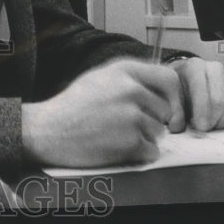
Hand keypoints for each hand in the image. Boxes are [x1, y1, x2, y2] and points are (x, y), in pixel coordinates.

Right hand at [21, 59, 181, 167]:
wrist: (49, 129)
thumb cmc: (73, 105)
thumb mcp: (99, 77)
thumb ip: (130, 77)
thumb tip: (159, 87)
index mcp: (124, 70)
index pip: (169, 78)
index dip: (173, 97)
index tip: (168, 109)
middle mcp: (131, 89)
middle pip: (165, 110)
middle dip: (152, 119)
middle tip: (128, 124)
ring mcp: (132, 115)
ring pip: (159, 132)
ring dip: (143, 137)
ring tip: (115, 133)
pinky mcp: (130, 141)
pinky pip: (152, 151)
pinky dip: (138, 153)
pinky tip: (116, 146)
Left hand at [166, 57, 223, 130]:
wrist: (187, 80)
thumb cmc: (180, 90)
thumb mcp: (173, 96)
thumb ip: (176, 109)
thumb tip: (178, 127)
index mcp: (195, 66)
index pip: (202, 93)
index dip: (201, 114)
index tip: (199, 128)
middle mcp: (216, 68)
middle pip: (220, 102)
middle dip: (213, 121)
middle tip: (205, 129)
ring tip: (213, 125)